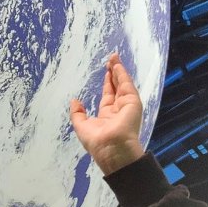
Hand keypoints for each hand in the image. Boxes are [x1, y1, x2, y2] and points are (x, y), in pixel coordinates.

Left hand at [69, 53, 144, 174]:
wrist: (111, 149)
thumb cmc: (96, 141)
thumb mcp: (81, 126)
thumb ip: (77, 113)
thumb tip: (74, 101)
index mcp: (108, 115)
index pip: (108, 95)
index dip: (107, 83)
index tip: (105, 71)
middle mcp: (119, 109)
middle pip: (116, 86)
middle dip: (113, 72)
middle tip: (111, 59)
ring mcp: (127, 105)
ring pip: (122, 84)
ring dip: (118, 70)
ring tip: (114, 57)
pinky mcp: (133, 103)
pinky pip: (127, 85)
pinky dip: (122, 74)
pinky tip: (117, 65)